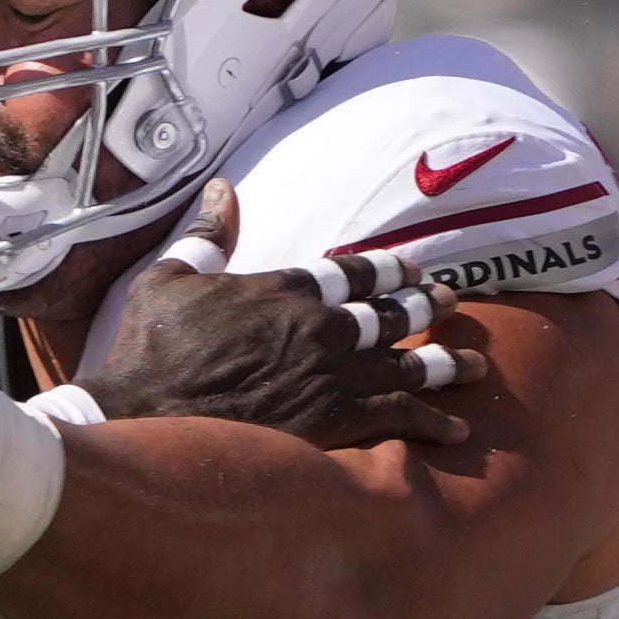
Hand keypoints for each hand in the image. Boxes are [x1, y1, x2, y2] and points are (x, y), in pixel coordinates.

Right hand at [86, 179, 487, 448]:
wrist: (143, 418)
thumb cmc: (147, 352)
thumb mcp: (167, 279)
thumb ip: (207, 236)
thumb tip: (225, 190)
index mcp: (283, 288)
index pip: (350, 271)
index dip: (386, 268)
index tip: (412, 267)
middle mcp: (318, 326)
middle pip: (390, 312)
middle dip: (427, 305)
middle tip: (454, 302)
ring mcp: (331, 375)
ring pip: (406, 363)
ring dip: (445, 362)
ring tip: (476, 363)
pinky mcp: (333, 422)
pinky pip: (397, 418)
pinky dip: (431, 422)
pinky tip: (457, 428)